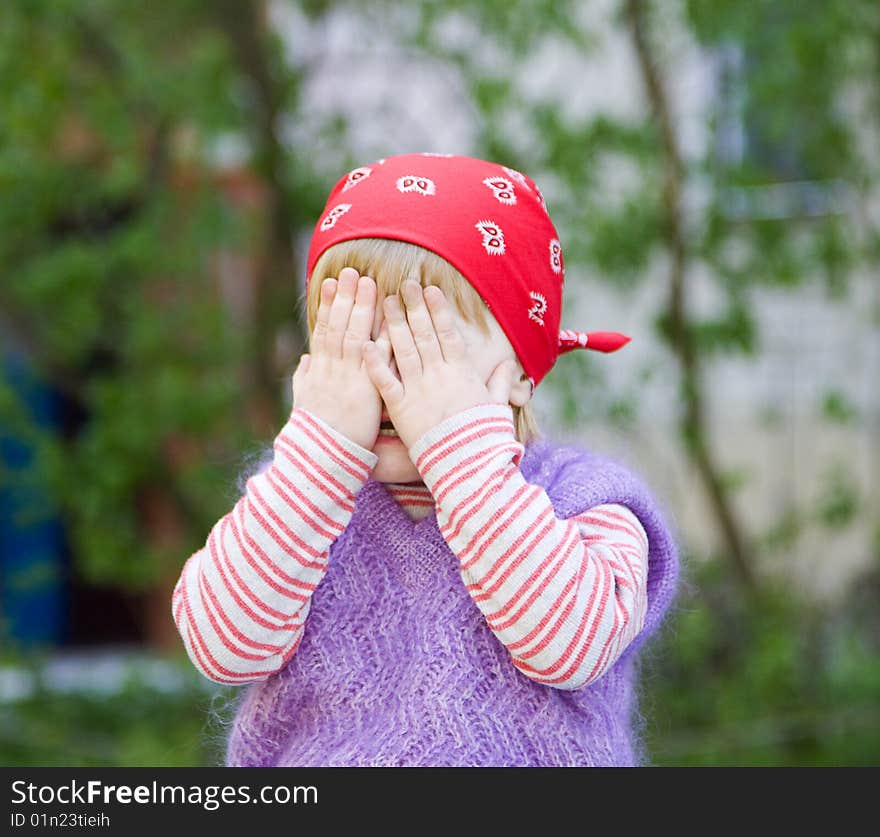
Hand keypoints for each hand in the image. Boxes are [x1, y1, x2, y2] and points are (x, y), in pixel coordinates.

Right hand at [292, 268, 391, 450]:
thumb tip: (305, 361)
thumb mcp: (303, 403)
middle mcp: (333, 369)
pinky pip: (378, 361)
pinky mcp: (368, 391)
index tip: (330, 282)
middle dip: (345, 297)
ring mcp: (350, 378)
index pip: (324, 329)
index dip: (328, 305)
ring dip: (362, 308)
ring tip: (367, 282)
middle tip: (351, 271)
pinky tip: (391, 320)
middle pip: (340, 325)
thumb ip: (303, 379)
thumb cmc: (314, 434)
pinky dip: (383, 340)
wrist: (323, 458)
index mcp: (318, 370)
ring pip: (356, 335)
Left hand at [362, 279, 517, 450]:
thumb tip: (508, 365)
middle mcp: (439, 376)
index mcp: (462, 373)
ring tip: (386, 302)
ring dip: (394, 324)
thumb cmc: (485, 438)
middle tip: (404, 284)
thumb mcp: (497, 407)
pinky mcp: (400, 409)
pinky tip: (366, 342)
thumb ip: (500, 383)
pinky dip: (375, 362)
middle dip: (414, 307)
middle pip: (424, 334)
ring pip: (403, 350)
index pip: (448, 334)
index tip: (430, 290)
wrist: (467, 466)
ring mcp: (418, 390)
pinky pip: (385, 381)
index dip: (438, 310)